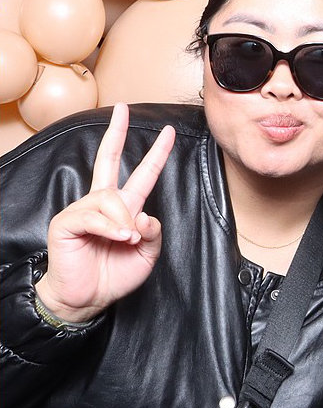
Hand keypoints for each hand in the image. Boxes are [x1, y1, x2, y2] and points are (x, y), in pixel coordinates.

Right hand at [38, 104, 174, 322]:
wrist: (87, 299)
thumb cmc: (114, 276)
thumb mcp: (147, 254)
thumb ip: (153, 232)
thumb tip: (142, 215)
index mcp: (124, 208)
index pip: (141, 174)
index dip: (156, 154)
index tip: (169, 132)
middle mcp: (102, 203)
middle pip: (107, 160)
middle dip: (116, 133)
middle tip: (122, 108)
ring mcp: (82, 210)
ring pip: (111, 198)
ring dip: (124, 222)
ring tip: (125, 241)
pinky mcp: (67, 222)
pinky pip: (94, 216)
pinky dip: (111, 229)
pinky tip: (117, 239)